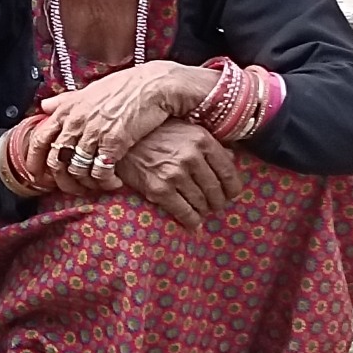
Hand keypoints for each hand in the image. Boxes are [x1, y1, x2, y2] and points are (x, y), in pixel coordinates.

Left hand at [30, 62, 196, 192]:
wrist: (154, 85)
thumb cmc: (125, 87)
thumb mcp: (90, 91)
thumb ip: (66, 101)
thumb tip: (45, 106)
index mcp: (68, 109)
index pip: (40, 138)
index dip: (34, 160)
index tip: (38, 175)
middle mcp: (77, 121)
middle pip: (56, 160)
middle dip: (60, 180)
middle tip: (70, 188)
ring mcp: (94, 132)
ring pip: (77, 170)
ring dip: (84, 185)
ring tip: (94, 187)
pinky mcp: (114, 143)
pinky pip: (100, 173)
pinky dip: (104, 183)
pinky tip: (113, 183)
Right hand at [117, 119, 243, 229]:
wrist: (120, 141)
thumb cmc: (154, 133)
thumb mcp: (185, 129)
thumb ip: (209, 143)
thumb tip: (232, 157)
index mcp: (201, 140)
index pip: (228, 173)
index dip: (232, 189)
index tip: (230, 195)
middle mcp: (190, 156)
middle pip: (216, 191)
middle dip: (217, 202)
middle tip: (214, 205)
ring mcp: (174, 173)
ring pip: (201, 203)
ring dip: (203, 211)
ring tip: (201, 210)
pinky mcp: (159, 189)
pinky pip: (184, 212)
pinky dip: (191, 221)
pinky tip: (193, 222)